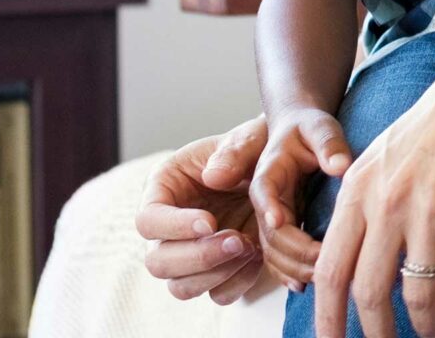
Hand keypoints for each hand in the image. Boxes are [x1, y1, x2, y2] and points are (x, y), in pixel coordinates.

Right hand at [134, 115, 269, 303]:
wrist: (286, 171)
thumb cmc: (258, 148)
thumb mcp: (250, 139)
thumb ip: (233, 152)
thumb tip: (212, 177)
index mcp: (164, 189)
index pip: (148, 220)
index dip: (174, 227)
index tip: (210, 222)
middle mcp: (169, 227)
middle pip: (158, 262)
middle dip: (198, 257)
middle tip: (238, 240)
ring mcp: (191, 254)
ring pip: (181, 287)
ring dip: (216, 274)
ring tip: (251, 247)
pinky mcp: (217, 271)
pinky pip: (217, 295)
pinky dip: (237, 284)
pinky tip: (258, 258)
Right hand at [249, 104, 355, 290]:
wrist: (300, 132)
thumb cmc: (310, 128)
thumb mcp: (319, 127)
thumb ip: (329, 144)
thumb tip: (341, 166)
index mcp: (269, 172)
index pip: (264, 192)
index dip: (270, 208)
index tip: (281, 221)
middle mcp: (264, 200)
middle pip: (269, 232)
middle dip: (293, 250)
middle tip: (323, 261)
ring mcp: (270, 218)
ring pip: (271, 252)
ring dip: (292, 267)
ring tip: (322, 277)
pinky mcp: (280, 230)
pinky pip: (277, 258)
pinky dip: (288, 273)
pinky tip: (305, 285)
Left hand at [314, 31, 434, 337]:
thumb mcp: (380, 158)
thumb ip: (359, 206)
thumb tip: (342, 258)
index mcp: (358, 192)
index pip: (330, 271)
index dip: (327, 318)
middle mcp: (388, 203)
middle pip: (369, 293)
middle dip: (375, 335)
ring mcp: (432, 209)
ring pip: (418, 293)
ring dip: (423, 328)